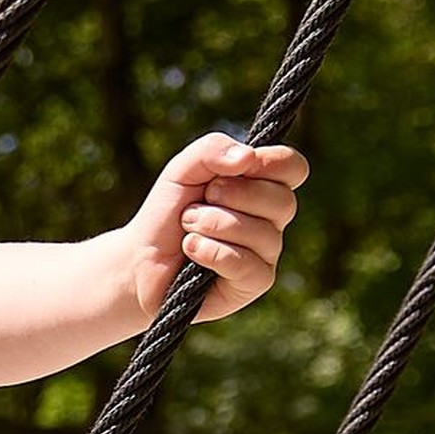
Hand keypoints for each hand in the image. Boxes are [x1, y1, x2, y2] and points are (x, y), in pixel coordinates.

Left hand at [125, 132, 304, 326]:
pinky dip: (211, 252)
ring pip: (262, 233)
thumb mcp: (183, 169)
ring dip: (213, 224)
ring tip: (188, 228)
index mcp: (262, 186)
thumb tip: (248, 158)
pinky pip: (246, 264)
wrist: (141, 259)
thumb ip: (213, 149)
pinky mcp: (253, 284)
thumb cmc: (167, 212)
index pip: (293, 168)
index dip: (271, 163)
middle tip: (201, 200)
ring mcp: (266, 253)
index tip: (238, 167)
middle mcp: (271, 220)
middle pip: (283, 201)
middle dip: (234, 195)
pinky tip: (192, 251)